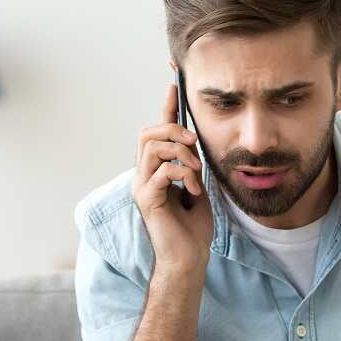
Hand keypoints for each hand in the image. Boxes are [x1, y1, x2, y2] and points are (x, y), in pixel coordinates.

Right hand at [131, 83, 214, 273]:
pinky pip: (162, 171)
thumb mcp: (198, 186)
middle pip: (148, 133)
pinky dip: (183, 174)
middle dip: (173, 130)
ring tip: (196, 172)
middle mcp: (143, 175)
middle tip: (194, 144)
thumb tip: (194, 141)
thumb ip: (192, 163)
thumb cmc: (193, 227)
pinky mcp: (146, 199)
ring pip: (152, 147)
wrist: (189, 257)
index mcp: (156, 170)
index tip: (174, 83)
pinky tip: (192, 190)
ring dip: (180, 153)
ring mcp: (141, 186)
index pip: (157, 132)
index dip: (166, 107)